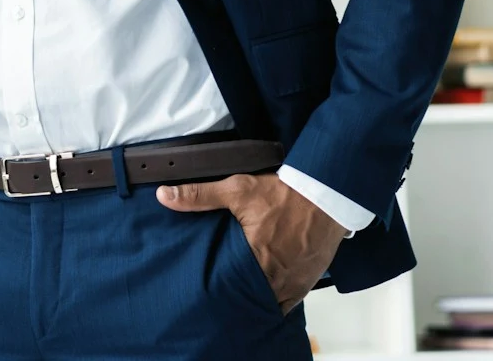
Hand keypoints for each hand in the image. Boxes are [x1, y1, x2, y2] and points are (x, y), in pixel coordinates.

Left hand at [156, 173, 344, 312]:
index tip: (208, 287)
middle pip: (250, 296)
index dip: (219, 289)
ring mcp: (295, 282)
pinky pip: (289, 301)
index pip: (230, 287)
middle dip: (237, 295)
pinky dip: (277, 298)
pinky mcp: (308, 281)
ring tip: (241, 293)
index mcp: (257, 259)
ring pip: (270, 302)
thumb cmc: (284, 193)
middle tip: (223, 290)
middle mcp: (277, 277)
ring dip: (257, 298)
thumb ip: (199, 195)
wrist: (328, 193)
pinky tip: (265, 291)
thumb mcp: (238, 189)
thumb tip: (164, 196)